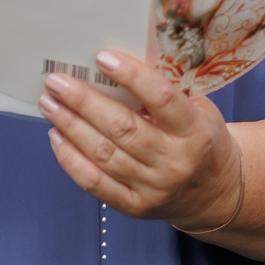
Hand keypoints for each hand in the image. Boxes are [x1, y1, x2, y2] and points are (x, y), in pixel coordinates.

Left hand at [41, 49, 244, 233]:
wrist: (215, 191)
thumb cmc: (200, 139)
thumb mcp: (199, 110)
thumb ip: (167, 90)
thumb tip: (117, 63)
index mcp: (194, 131)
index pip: (162, 99)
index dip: (131, 76)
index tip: (102, 57)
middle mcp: (175, 161)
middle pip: (122, 128)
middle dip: (84, 101)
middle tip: (57, 81)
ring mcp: (154, 187)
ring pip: (103, 154)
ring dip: (70, 126)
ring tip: (49, 103)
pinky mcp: (136, 207)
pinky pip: (95, 183)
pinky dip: (70, 159)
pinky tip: (57, 137)